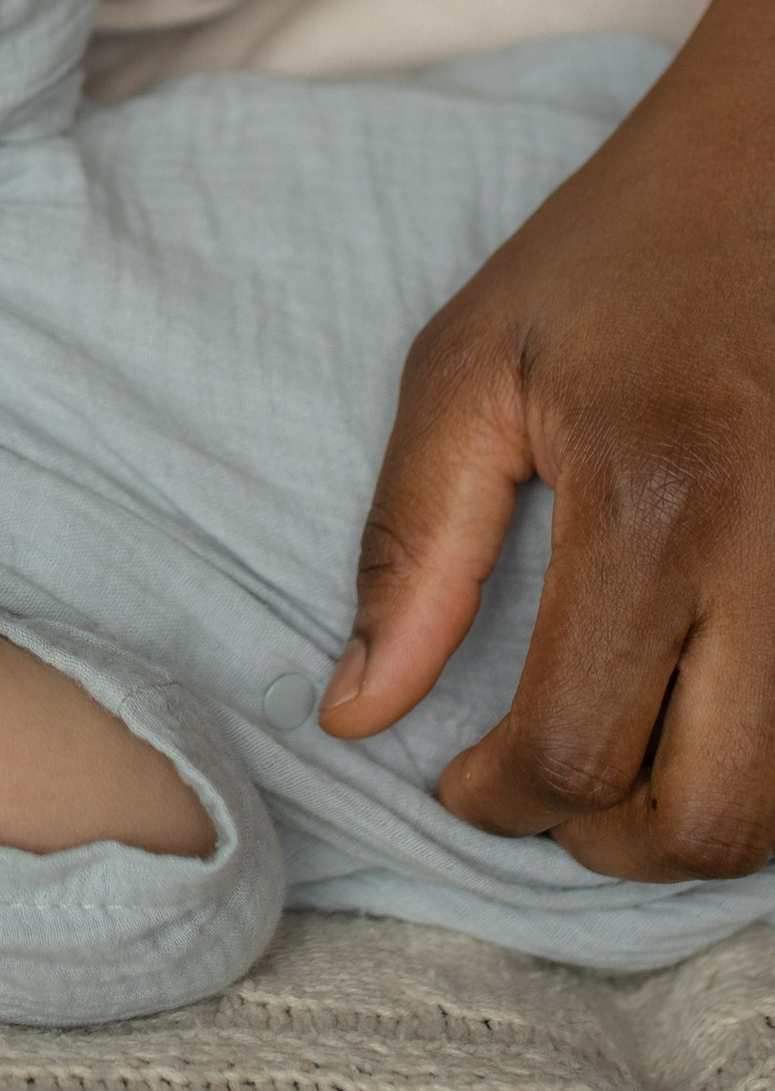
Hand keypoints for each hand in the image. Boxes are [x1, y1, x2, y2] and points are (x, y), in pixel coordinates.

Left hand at [325, 0, 774, 880]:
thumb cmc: (624, 249)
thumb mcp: (475, 364)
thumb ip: (409, 546)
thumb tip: (357, 711)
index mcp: (660, 502)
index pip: (576, 747)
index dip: (498, 799)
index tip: (457, 776)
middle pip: (709, 820)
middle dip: (606, 841)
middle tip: (544, 790)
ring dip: (692, 816)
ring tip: (618, 752)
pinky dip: (764, 762)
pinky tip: (703, 710)